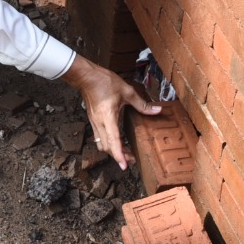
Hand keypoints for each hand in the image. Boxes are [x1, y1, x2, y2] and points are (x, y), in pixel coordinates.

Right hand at [60, 54, 159, 169]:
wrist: (86, 76)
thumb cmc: (105, 82)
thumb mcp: (127, 91)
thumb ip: (142, 104)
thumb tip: (157, 110)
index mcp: (108, 117)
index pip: (113, 141)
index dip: (119, 155)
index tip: (124, 166)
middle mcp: (99, 123)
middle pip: (107, 147)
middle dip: (119, 156)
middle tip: (132, 159)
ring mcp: (94, 122)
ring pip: (102, 144)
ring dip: (113, 150)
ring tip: (125, 152)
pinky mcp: (93, 120)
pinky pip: (99, 137)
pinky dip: (108, 143)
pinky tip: (116, 140)